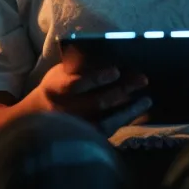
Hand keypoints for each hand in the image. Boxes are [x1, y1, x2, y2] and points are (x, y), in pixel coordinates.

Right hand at [26, 61, 150, 125]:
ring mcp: (75, 128)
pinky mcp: (86, 138)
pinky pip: (110, 129)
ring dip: (129, 107)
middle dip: (121, 90)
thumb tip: (106, 51)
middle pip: (97, 102)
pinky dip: (127, 117)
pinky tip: (141, 106)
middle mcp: (65, 111)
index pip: (76, 85)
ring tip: (147, 97)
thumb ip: (79, 64)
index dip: (97, 78)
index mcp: (55, 89)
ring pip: (106, 119)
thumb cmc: (58, 86)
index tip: (116, 71)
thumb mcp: (61, 72)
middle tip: (142, 79)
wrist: (41, 115)